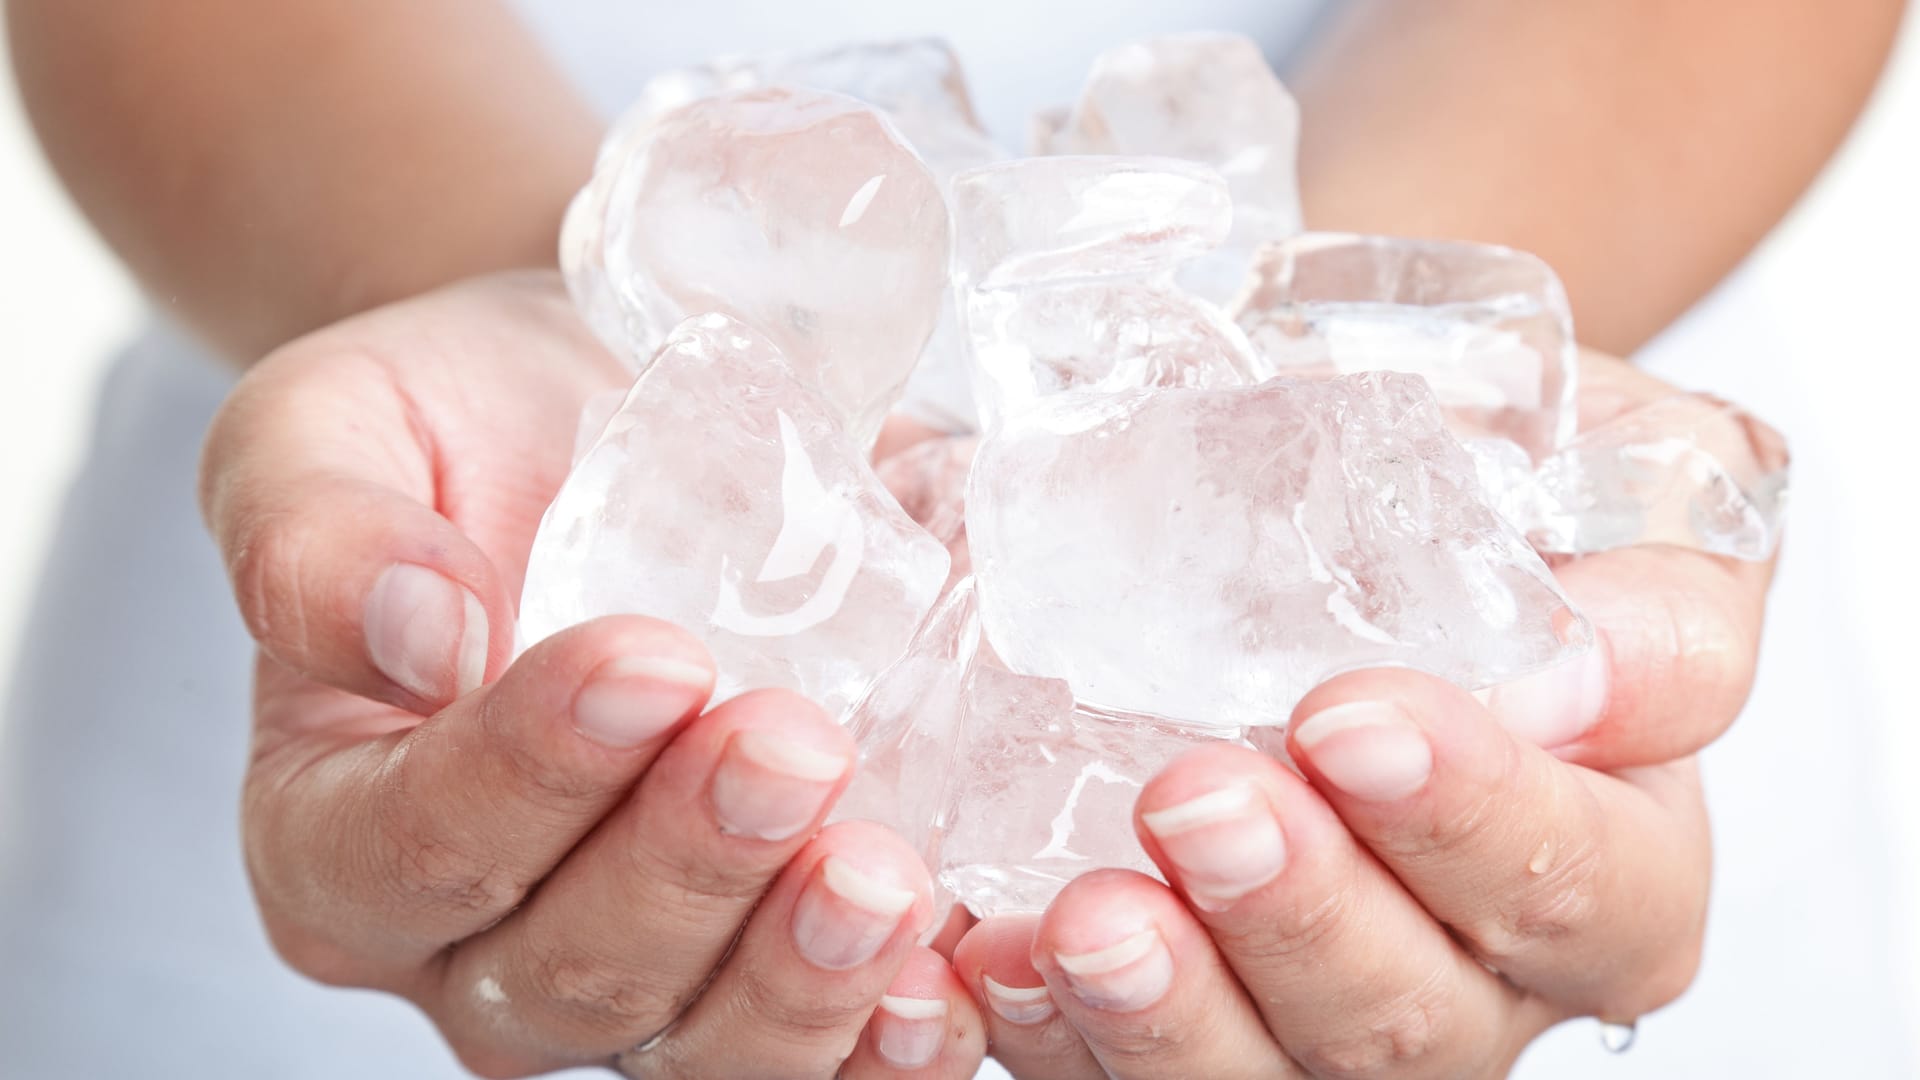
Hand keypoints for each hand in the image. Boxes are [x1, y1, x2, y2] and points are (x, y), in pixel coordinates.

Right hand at [201, 271, 985, 1076]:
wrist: (602, 422)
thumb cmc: (456, 428)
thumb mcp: (335, 428)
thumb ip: (318, 533)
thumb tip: (413, 638)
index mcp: (336, 829)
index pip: (413, 847)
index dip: (530, 773)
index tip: (650, 660)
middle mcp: (477, 939)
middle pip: (569, 970)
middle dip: (688, 869)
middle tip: (792, 748)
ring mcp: (637, 975)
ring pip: (703, 1045)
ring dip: (799, 973)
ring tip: (882, 872)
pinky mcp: (769, 961)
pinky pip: (825, 1047)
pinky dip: (892, 1029)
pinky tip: (953, 971)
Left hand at [951, 351, 1773, 1076]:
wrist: (1343, 488)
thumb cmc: (1499, 503)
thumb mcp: (1627, 502)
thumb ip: (1656, 596)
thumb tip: (1588, 673)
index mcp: (1610, 859)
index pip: (1592, 892)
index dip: (1478, 823)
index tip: (1349, 718)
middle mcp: (1470, 970)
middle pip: (1415, 1019)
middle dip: (1300, 918)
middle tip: (1195, 801)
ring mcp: (1313, 1008)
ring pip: (1267, 1075)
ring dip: (1173, 1009)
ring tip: (1088, 917)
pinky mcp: (1185, 1012)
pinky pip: (1115, 1068)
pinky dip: (1050, 1024)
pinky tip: (993, 950)